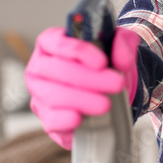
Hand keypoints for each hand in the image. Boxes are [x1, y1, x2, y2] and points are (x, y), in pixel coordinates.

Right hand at [25, 26, 138, 148]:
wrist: (107, 93)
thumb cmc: (105, 65)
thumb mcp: (117, 48)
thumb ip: (123, 44)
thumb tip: (122, 55)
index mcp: (51, 42)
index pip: (58, 42)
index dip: (79, 51)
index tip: (102, 62)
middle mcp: (39, 66)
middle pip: (57, 70)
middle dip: (88, 78)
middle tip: (116, 84)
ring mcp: (39, 93)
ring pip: (53, 95)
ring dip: (81, 99)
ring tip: (106, 104)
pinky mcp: (45, 117)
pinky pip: (49, 119)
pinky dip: (63, 120)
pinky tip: (79, 119)